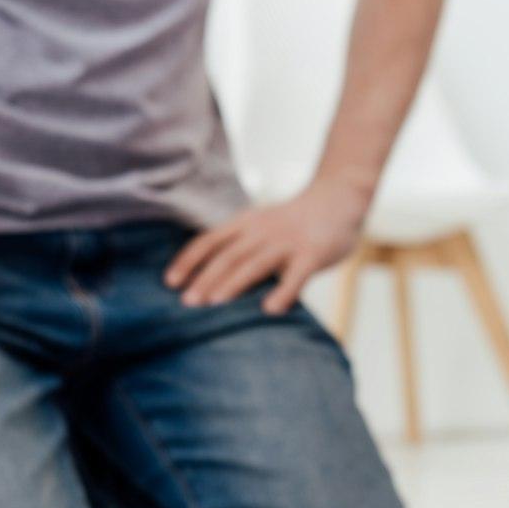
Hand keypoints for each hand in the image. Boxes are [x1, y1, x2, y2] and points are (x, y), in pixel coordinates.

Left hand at [164, 178, 369, 313]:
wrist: (339, 197)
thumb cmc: (293, 221)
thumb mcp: (260, 226)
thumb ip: (238, 247)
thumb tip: (205, 281)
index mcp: (245, 224)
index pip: (209, 241)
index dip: (188, 261)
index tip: (169, 282)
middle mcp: (262, 231)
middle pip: (228, 255)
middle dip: (206, 278)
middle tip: (187, 303)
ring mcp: (287, 242)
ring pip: (255, 263)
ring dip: (234, 283)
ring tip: (215, 304)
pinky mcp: (313, 254)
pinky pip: (296, 275)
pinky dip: (283, 291)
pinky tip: (270, 310)